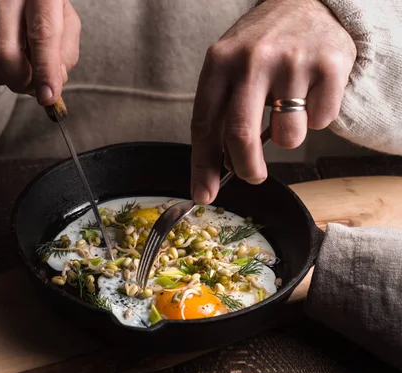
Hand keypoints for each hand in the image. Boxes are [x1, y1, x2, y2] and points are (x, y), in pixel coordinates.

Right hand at [0, 0, 80, 105]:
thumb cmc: (42, 2)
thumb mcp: (66, 19)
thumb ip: (65, 51)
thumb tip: (52, 83)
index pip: (42, 36)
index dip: (44, 71)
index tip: (47, 96)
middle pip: (5, 53)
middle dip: (22, 82)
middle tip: (35, 86)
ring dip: (8, 77)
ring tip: (23, 66)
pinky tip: (5, 58)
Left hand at [190, 0, 355, 203]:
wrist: (307, 2)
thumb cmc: (261, 47)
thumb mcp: (230, 69)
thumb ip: (222, 115)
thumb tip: (218, 171)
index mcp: (219, 62)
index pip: (203, 125)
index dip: (202, 166)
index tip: (203, 194)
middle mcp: (252, 60)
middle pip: (241, 137)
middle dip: (246, 170)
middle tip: (252, 177)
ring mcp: (292, 61)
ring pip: (289, 137)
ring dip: (289, 137)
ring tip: (289, 108)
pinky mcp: (330, 65)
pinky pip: (321, 122)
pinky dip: (317, 118)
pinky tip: (311, 92)